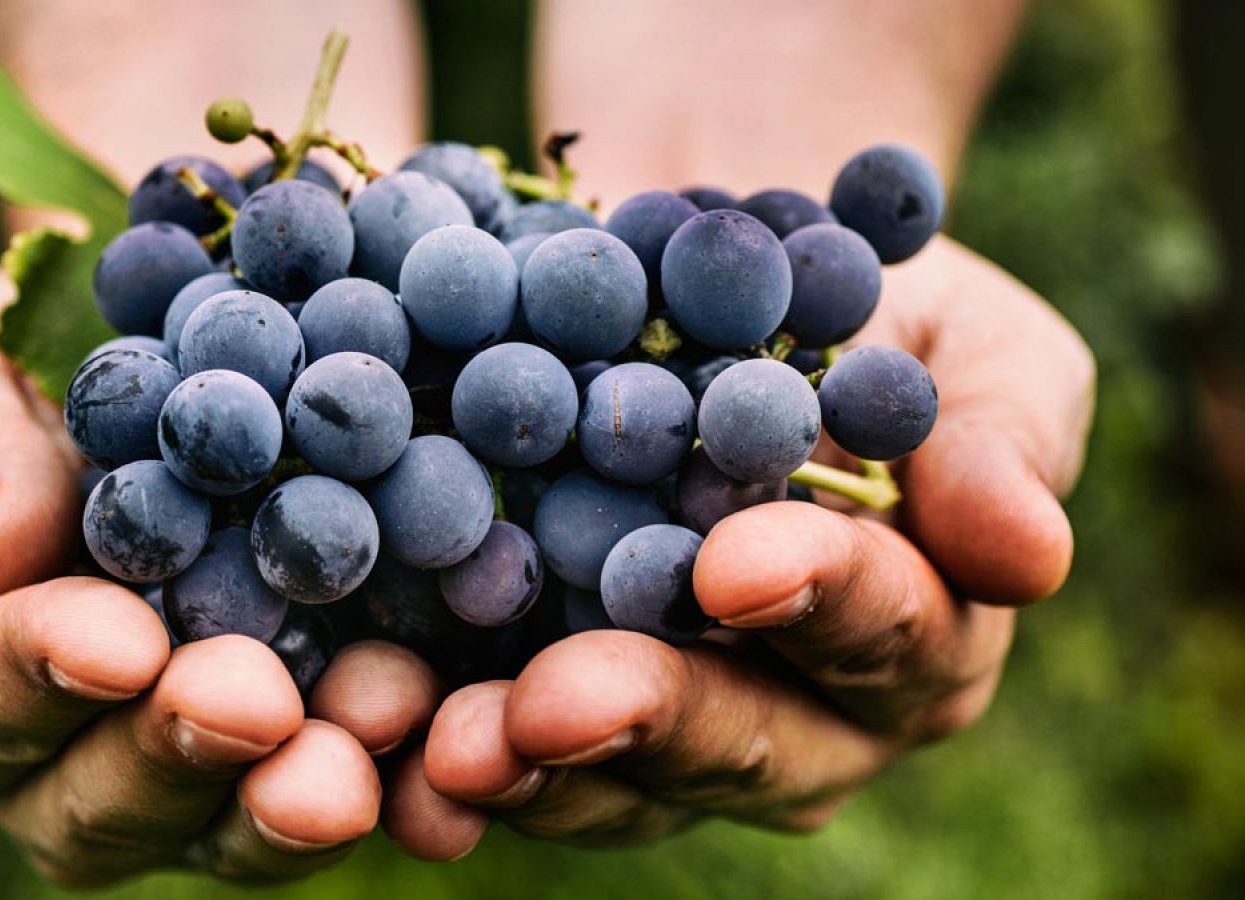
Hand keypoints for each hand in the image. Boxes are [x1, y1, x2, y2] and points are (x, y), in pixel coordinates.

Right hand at [0, 269, 440, 884]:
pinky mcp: (302, 755)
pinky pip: (349, 788)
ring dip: (300, 787)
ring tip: (378, 717)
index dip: (29, 676)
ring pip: (226, 825)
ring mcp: (182, 776)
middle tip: (256, 701)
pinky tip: (451, 735)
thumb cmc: (4, 374)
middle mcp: (51, 760)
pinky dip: (403, 774)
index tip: (118, 638)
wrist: (145, 366)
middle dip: (179, 753)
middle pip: (95, 801)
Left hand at [383, 236, 1094, 856]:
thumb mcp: (956, 331)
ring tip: (440, 746)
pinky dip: (435, 749)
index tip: (736, 561)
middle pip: (741, 741)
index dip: (819, 598)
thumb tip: (1028, 553)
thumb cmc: (847, 301)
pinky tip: (371, 733)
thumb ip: (1000, 434)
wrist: (692, 285)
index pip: (883, 627)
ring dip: (521, 768)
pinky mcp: (544, 704)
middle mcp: (800, 710)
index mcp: (916, 628)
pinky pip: (501, 752)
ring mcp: (665, 721)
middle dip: (649, 721)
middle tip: (552, 704)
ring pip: (612, 779)